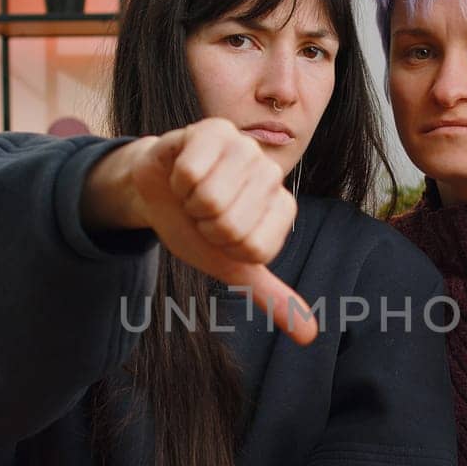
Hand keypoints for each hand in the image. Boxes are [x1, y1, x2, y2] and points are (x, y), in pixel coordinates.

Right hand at [86, 118, 317, 344]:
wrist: (158, 192)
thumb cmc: (197, 228)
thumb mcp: (234, 267)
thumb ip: (272, 297)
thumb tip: (308, 335)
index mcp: (282, 209)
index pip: (253, 248)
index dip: (225, 248)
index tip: (220, 235)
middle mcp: (271, 174)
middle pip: (229, 224)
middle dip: (204, 225)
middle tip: (202, 212)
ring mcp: (244, 148)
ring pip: (210, 197)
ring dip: (189, 202)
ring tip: (192, 192)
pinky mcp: (214, 129)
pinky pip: (192, 170)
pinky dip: (177, 180)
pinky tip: (181, 172)